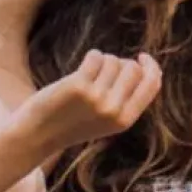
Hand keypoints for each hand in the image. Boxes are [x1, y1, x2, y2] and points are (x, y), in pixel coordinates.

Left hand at [12, 50, 164, 151]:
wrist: (39, 134)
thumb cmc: (75, 122)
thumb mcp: (108, 119)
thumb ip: (129, 98)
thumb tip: (147, 68)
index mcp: (125, 120)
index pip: (152, 84)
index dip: (151, 66)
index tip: (142, 56)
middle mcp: (114, 110)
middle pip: (133, 68)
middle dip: (121, 63)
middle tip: (104, 72)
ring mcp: (96, 98)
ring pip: (112, 60)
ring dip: (102, 61)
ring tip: (88, 76)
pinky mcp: (78, 86)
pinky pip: (96, 56)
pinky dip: (91, 57)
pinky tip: (81, 70)